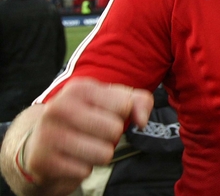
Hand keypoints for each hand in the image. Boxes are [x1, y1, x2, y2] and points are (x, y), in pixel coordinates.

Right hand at [22, 78, 152, 184]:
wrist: (38, 142)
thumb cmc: (84, 117)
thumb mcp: (111, 101)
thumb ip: (138, 102)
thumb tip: (142, 121)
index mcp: (80, 88)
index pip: (125, 105)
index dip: (122, 114)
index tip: (105, 114)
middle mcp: (60, 107)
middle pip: (115, 130)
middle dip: (110, 136)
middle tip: (93, 133)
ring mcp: (48, 134)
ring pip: (104, 153)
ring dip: (99, 154)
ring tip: (83, 146)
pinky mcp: (43, 161)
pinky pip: (85, 171)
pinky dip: (82, 169)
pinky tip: (69, 159)